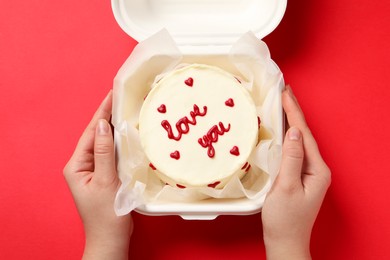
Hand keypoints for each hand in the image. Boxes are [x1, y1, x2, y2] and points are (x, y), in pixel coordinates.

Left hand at [63, 90, 131, 259]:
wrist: (111, 237)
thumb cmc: (106, 214)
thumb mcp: (106, 181)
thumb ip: (104, 152)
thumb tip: (102, 125)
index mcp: (77, 166)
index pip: (90, 133)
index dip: (101, 113)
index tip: (112, 95)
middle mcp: (83, 165)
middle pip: (96, 135)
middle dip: (107, 116)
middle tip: (120, 98)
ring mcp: (94, 170)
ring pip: (105, 144)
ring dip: (114, 128)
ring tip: (124, 110)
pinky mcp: (104, 175)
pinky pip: (111, 154)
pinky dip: (119, 143)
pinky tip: (128, 134)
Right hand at [262, 86, 330, 259]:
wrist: (284, 241)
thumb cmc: (284, 219)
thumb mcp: (286, 187)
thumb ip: (290, 158)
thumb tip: (292, 132)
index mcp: (317, 170)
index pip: (304, 134)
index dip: (294, 112)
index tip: (285, 93)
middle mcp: (316, 169)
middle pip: (304, 135)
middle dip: (294, 112)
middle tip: (284, 91)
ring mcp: (308, 173)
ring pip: (298, 141)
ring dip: (290, 122)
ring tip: (282, 104)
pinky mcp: (298, 176)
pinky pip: (293, 151)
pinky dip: (286, 136)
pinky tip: (280, 130)